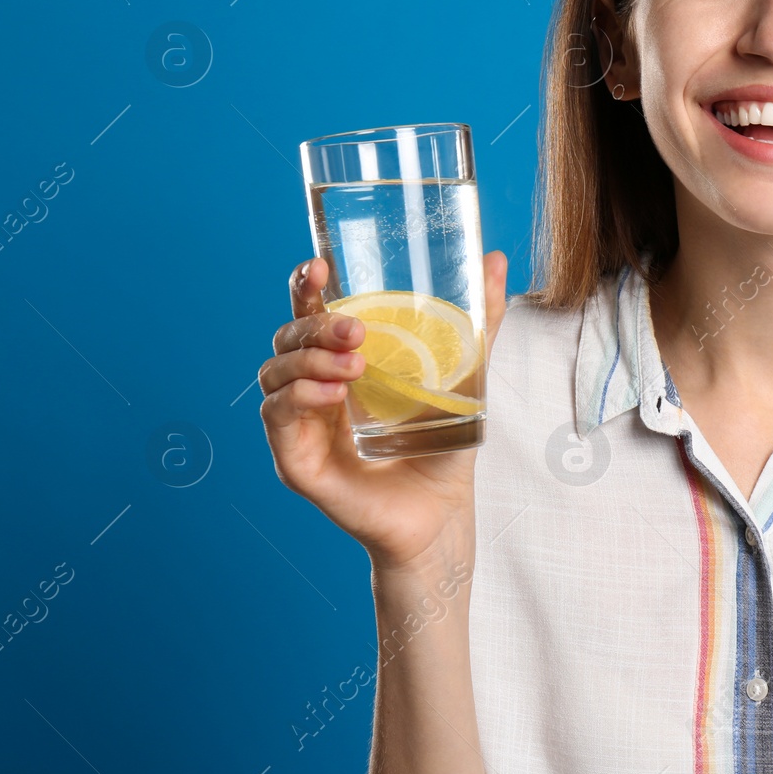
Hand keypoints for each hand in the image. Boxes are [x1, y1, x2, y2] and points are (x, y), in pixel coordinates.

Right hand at [257, 251, 509, 573]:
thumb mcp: (465, 375)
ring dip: (308, 360)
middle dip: (315, 324)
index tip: (318, 266)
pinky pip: (277, 417)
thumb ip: (479, 322)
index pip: (309, 315)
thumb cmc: (444, 446)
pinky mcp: (294, 462)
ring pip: (274, 374)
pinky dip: (299, 398)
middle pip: (288, 339)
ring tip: (355, 365)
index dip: (305, 287)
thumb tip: (497, 260)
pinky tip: (333, 394)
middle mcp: (313, 390)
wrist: (443, 513)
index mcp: (342, 364)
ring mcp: (300, 426)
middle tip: (358, 332)